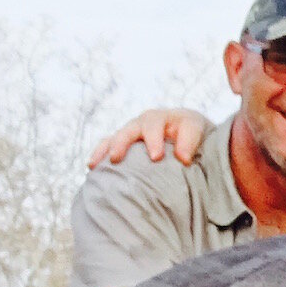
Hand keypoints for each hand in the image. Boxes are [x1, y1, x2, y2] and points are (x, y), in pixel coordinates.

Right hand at [88, 108, 211, 168]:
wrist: (184, 130)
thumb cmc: (189, 131)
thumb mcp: (194, 129)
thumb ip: (190, 141)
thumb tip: (182, 159)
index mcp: (159, 118)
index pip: (154, 125)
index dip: (153, 140)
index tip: (156, 157)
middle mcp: (141, 123)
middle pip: (128, 130)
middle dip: (121, 143)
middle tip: (117, 158)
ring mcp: (130, 133)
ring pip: (114, 138)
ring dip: (105, 150)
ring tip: (95, 164)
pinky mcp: (123, 143)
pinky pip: (107, 146)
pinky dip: (99, 155)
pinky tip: (91, 167)